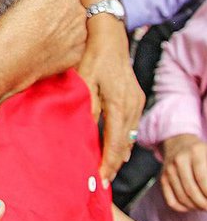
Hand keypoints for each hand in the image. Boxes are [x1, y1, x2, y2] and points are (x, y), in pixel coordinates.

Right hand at [0, 0, 86, 93]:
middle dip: (54, 5)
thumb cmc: (6, 19)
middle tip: (32, 16)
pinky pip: (72, 42)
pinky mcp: (78, 52)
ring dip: (60, 24)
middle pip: (66, 0)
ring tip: (36, 32)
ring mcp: (80, 31)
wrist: (6, 56)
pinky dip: (61, 44)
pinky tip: (42, 47)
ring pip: (70, 21)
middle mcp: (78, 6)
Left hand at [77, 17, 144, 183]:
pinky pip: (130, 127)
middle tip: (100, 183)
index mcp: (118, 104)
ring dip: (119, 155)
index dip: (107, 163)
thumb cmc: (92, 57)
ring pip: (129, 137)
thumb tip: (83, 131)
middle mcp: (132, 106)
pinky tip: (116, 150)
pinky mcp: (136, 99)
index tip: (98, 179)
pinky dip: (123, 141)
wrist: (110, 37)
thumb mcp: (84, 81)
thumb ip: (85, 106)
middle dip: (113, 165)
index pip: (114, 143)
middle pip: (124, 145)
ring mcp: (136, 103)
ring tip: (106, 171)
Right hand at [160, 134, 206, 211]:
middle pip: (191, 190)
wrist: (178, 142)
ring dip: (196, 207)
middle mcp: (179, 160)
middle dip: (204, 204)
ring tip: (204, 206)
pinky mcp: (163, 178)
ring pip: (182, 197)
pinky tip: (192, 205)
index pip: (203, 179)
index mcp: (196, 152)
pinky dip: (183, 208)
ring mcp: (168, 170)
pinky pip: (171, 201)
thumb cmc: (201, 152)